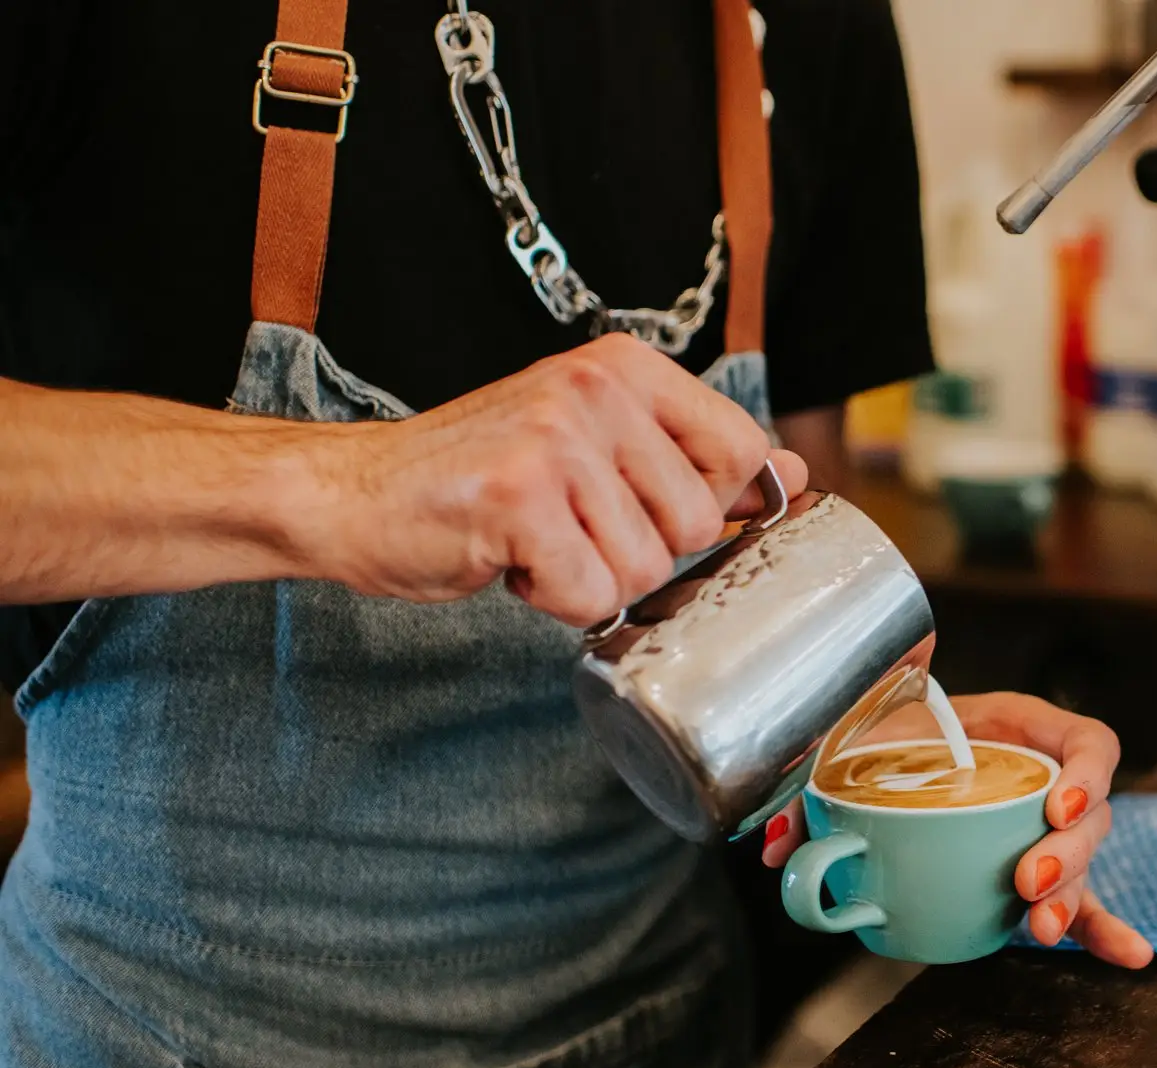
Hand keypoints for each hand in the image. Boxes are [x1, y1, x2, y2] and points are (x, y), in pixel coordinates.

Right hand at [301, 334, 806, 626]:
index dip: (710, 504)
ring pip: (645, 568)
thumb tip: (791, 474)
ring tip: (536, 539)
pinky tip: (511, 560)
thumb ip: (691, 456)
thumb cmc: (479, 477)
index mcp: (626, 368)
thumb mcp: (596, 445)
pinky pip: (590, 593)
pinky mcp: (519, 498)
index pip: (741, 450)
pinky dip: (552, 599)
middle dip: (638, 551)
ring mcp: (557, 440)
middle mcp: (596, 391)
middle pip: (696, 523)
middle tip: (571, 526)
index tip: (649, 510)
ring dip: (590, 577)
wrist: (353, 493)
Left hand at [761, 693, 1153, 969]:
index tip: (1057, 804)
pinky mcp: (1034, 873)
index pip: (1086, 740)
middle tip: (1026, 879)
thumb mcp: (855, 738)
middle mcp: (1044, 776)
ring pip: (1083, 863)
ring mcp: (1043, 828)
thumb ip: (817, 783)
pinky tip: (1129, 957)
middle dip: (1068, 853)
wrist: (875, 745)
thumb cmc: (879, 731)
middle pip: (1090, 814)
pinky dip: (1102, 930)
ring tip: (1041, 927)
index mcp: (1019, 728)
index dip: (1087, 772)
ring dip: (1073, 898)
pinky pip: (1079, 901)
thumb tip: (780, 844)